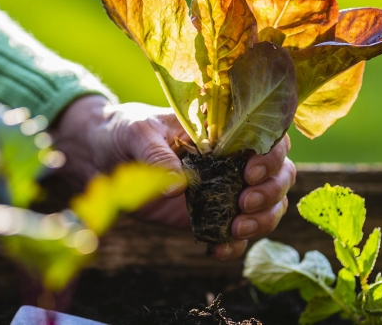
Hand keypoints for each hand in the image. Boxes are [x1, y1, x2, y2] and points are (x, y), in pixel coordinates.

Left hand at [53, 95, 294, 260]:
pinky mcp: (209, 217)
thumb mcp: (137, 132)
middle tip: (243, 202)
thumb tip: (177, 186)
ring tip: (236, 228)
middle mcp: (234, 161)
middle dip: (271, 192)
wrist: (100, 155)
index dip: (271, 156)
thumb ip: (157, 154)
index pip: (270, 138)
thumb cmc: (124, 131)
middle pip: (281, 176)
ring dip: (262, 221)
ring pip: (268, 207)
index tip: (249, 171)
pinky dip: (234, 246)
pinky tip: (215, 250)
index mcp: (226, 131)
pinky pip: (236, 236)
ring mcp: (225, 191)